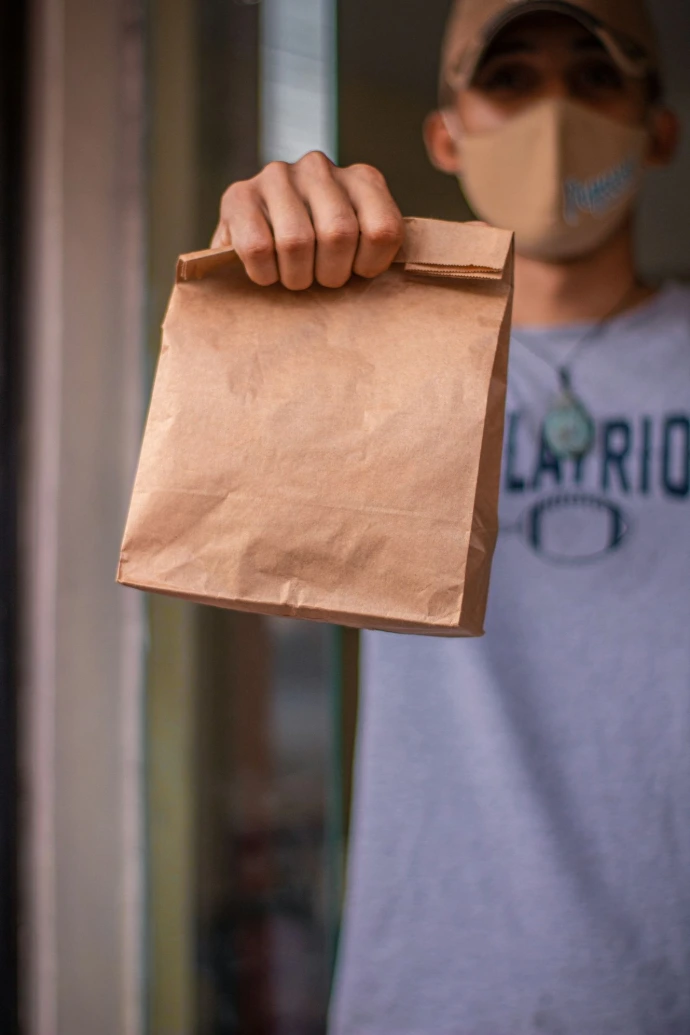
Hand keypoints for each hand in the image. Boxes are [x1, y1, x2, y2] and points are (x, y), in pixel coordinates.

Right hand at [212, 151, 404, 290]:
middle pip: (338, 235)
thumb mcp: (360, 246)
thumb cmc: (321, 254)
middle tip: (320, 280)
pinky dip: (265, 274)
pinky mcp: (238, 195)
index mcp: (362, 178)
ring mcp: (277, 176)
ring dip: (295, 276)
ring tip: (293, 276)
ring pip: (296, 242)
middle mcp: (319, 167)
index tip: (357, 272)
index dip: (370, 266)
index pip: (383, 230)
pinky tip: (267, 271)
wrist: (257, 238)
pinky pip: (258, 248)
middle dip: (330, 275)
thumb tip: (394, 277)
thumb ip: (378, 250)